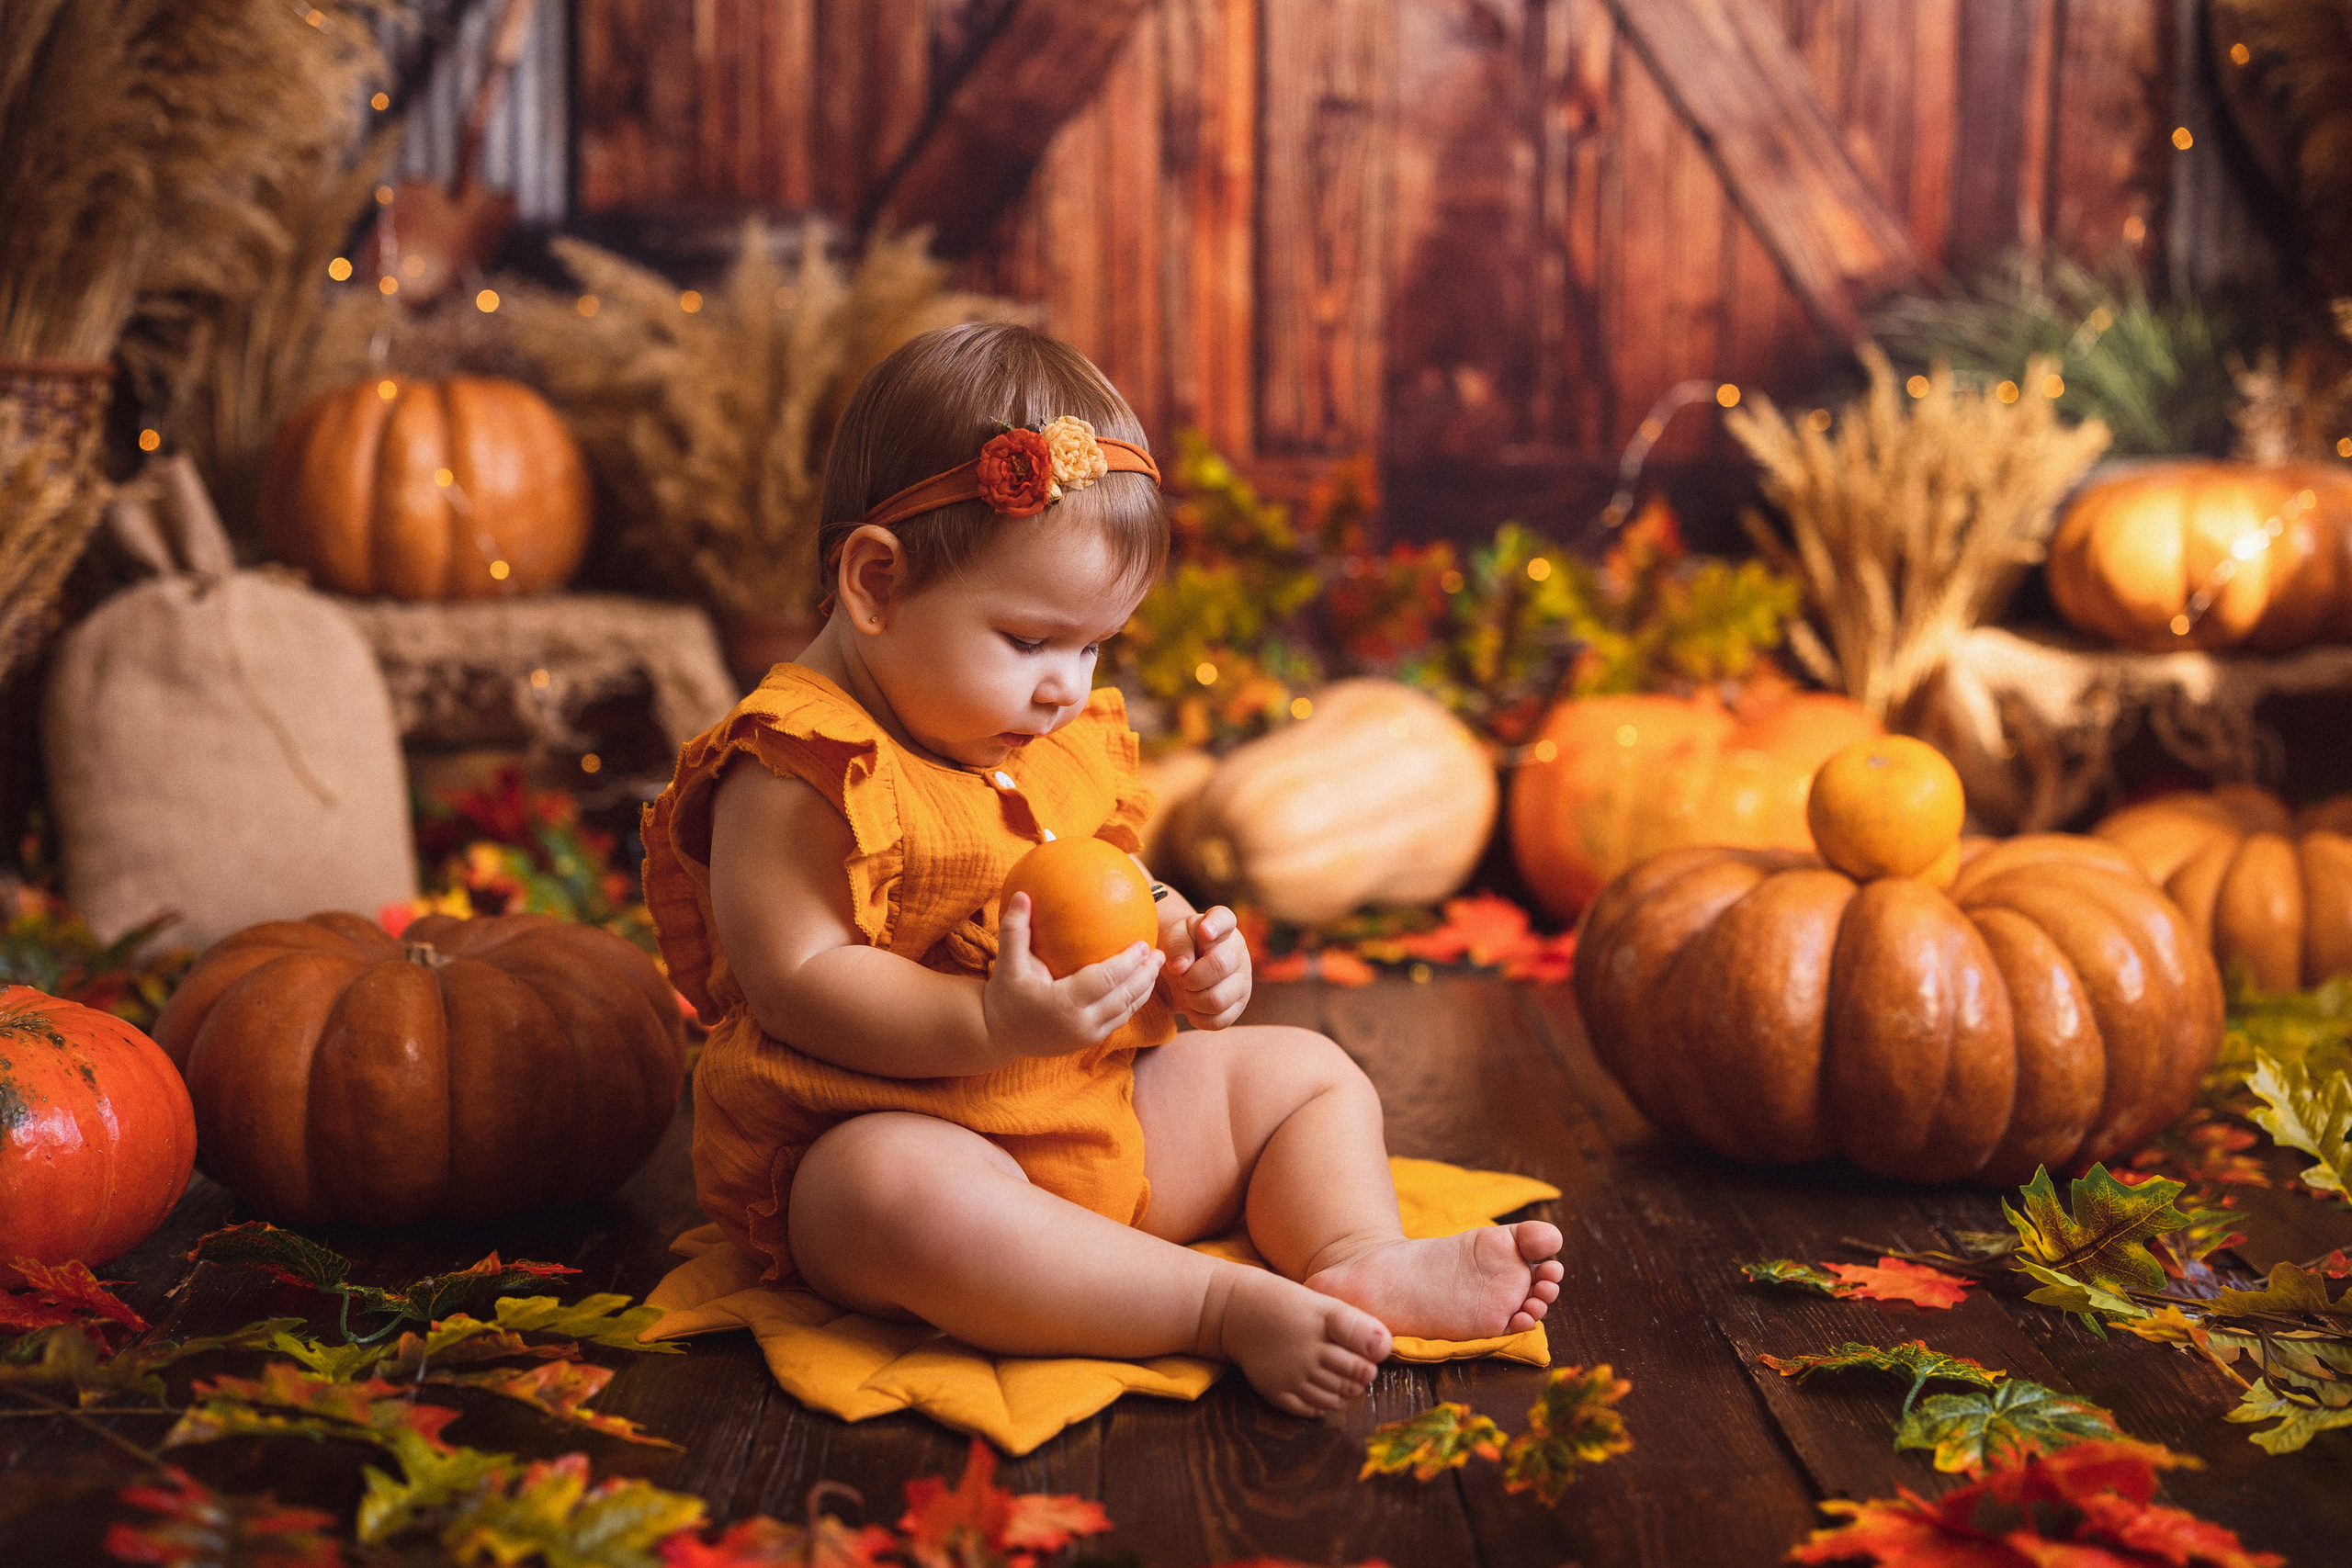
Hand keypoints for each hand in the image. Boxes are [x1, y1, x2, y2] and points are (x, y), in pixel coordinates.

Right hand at [983, 892, 1165, 1060]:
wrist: (999, 1035)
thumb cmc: (1005, 995)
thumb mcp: (1007, 963)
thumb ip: (1015, 929)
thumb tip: (1023, 894)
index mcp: (1063, 1003)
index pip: (1106, 981)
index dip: (1128, 963)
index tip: (1144, 944)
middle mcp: (1080, 1023)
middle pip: (1125, 997)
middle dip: (1146, 975)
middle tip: (1160, 953)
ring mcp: (1086, 1036)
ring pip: (1127, 1011)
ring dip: (1144, 989)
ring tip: (1157, 966)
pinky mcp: (1089, 1042)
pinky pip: (1119, 1020)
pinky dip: (1133, 1001)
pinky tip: (1139, 983)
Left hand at [1158, 903, 1250, 1029]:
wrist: (1186, 969)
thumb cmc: (1181, 947)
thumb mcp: (1173, 937)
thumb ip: (1176, 945)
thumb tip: (1182, 967)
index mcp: (1222, 926)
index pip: (1224, 919)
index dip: (1215, 925)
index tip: (1204, 931)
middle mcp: (1238, 951)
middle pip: (1220, 966)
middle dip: (1191, 977)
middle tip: (1182, 978)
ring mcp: (1243, 980)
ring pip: (1218, 1000)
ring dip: (1193, 1000)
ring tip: (1187, 992)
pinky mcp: (1239, 1005)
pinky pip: (1219, 1021)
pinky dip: (1198, 1017)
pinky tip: (1193, 1005)